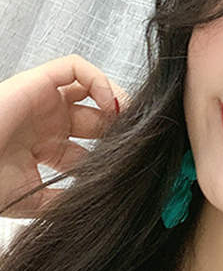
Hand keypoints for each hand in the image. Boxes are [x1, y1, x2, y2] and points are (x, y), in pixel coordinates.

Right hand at [0, 54, 128, 217]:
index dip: (115, 152)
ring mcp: (42, 102)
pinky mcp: (36, 82)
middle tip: (138, 138)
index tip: (133, 162)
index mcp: (47, 149)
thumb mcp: (35, 200)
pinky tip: (108, 104)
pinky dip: (98, 79)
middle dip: (120, 126)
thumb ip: (65, 199)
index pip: (92, 146)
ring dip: (115, 98)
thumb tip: (98, 203)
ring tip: (128, 119)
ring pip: (90, 86)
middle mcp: (47, 123)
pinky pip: (74, 67)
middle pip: (98, 117)